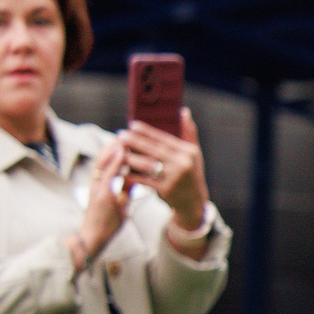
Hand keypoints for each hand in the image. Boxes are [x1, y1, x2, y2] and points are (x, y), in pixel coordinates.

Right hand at [70, 138, 129, 272]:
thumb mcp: (118, 202)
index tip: (129, 137)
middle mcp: (96, 181)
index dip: (116, 147)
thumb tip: (134, 179)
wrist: (94, 237)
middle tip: (129, 131)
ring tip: (127, 136)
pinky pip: (108, 175)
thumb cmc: (107, 221)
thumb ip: (124, 189)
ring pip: (104, 161)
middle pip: (104, 156)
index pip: (107, 159)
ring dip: (115, 148)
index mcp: (100, 182)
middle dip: (115, 143)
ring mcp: (97, 187)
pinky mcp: (101, 195)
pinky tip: (123, 154)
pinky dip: (115, 163)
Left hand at [122, 110, 208, 232]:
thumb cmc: (191, 173)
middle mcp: (182, 164)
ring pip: (146, 164)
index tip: (131, 125)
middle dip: (134, 141)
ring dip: (130, 157)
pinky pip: (143, 179)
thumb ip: (188, 132)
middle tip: (120, 135)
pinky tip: (122, 169)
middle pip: (153, 149)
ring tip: (119, 151)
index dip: (146, 131)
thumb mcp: (194, 154)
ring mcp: (174, 177)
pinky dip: (132, 174)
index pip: (163, 138)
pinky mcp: (165, 189)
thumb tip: (183, 111)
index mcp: (188, 152)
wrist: (193, 202)